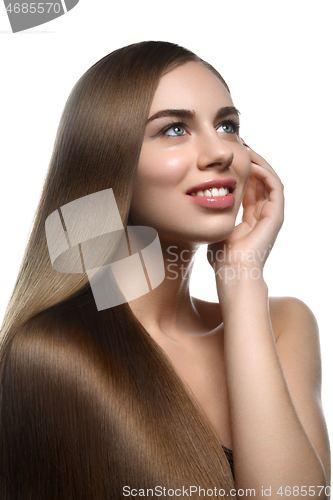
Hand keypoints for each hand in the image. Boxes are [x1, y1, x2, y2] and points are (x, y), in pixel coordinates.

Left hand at [208, 144, 283, 280]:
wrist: (232, 273)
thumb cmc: (221, 258)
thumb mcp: (214, 229)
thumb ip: (212, 216)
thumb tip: (197, 203)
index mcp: (249, 218)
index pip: (249, 187)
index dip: (240, 171)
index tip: (228, 158)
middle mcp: (262, 214)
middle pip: (260, 181)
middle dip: (251, 162)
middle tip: (240, 146)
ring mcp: (271, 215)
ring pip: (270, 180)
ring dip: (260, 163)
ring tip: (247, 149)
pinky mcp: (276, 216)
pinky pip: (275, 187)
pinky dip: (265, 173)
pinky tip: (252, 164)